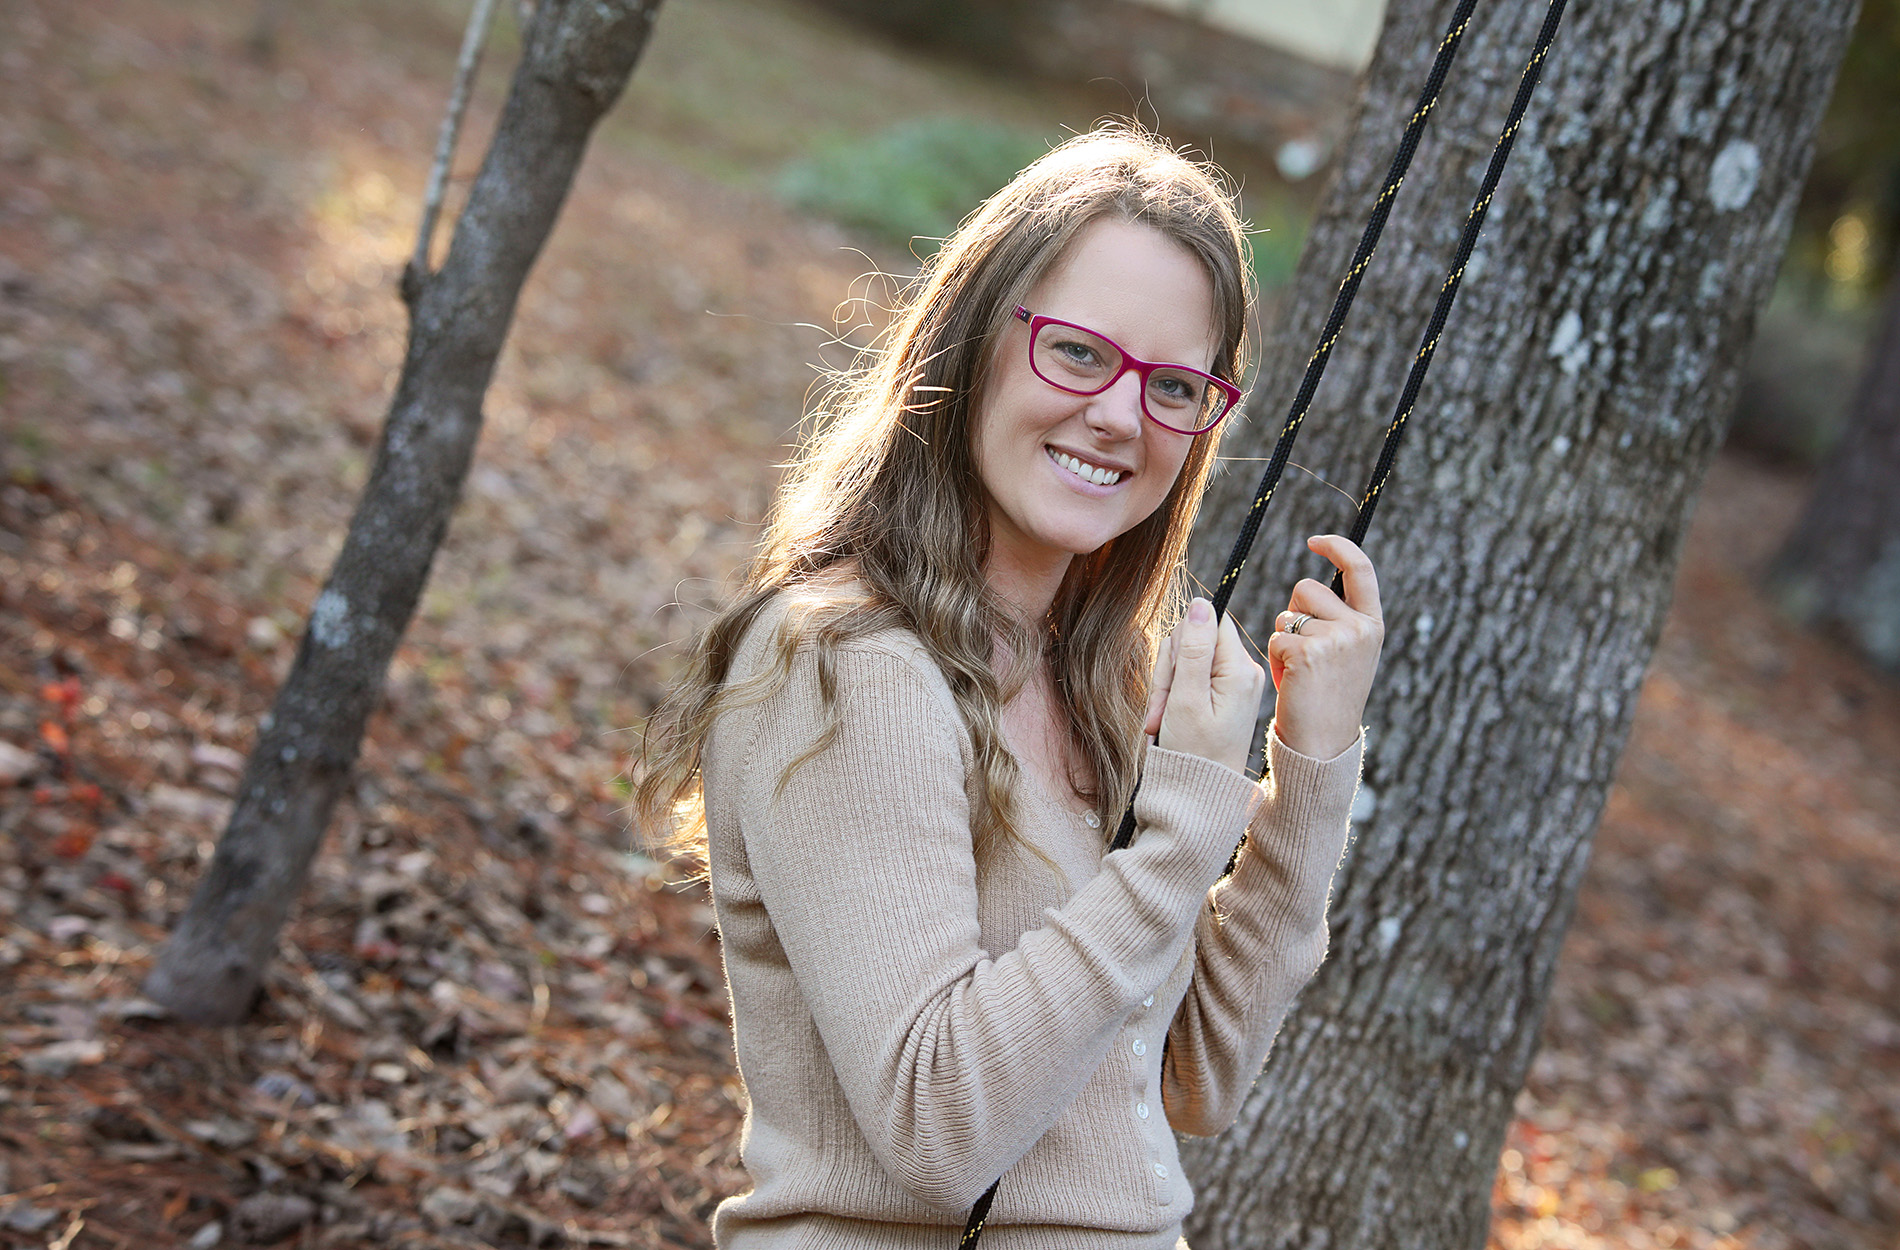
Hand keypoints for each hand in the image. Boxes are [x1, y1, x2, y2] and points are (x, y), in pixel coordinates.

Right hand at [1142, 597, 1266, 774]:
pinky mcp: (1224, 697)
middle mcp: (1243, 672)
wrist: (1201, 797)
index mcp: (1239, 670)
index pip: (1208, 622)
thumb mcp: (1186, 699)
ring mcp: (1235, 685)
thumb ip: (1192, 649)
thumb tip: (1201, 603)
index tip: (1172, 679)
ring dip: (1167, 687)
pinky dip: (1174, 696)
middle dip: (1170, 670)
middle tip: (1163, 710)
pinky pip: (1193, 678)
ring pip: (1188, 658)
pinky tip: (1169, 721)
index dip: (1182, 643)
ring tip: (1163, 721)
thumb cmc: (1194, 753)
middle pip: (1196, 639)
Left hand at [1267, 535, 1383, 758]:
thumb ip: (1338, 621)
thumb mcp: (1348, 654)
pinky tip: (1290, 681)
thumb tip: (1307, 589)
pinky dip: (1276, 657)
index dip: (1337, 547)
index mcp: (1372, 625)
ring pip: (1287, 614)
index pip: (1360, 569)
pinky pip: (1276, 637)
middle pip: (1307, 588)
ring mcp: (1335, 639)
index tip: (1314, 541)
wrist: (1324, 742)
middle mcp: (1358, 628)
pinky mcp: (1308, 652)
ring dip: (1283, 637)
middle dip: (1293, 610)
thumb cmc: (1328, 698)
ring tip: (1299, 671)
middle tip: (1302, 651)